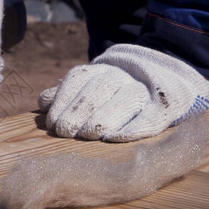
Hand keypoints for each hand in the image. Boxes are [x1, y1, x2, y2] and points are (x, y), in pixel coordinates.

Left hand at [40, 44, 208, 141]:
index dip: (63, 100)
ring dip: (102, 119)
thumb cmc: (110, 94)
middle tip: (65, 131)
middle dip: (78, 111)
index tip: (52, 123)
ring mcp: (144, 89)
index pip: (78, 79)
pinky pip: (151, 116)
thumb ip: (66, 95)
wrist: (160, 81)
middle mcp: (122, 75)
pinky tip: (114, 138)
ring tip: (87, 135)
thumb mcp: (87, 88)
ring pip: (124, 99)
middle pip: (99, 89)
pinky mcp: (165, 107)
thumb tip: (43, 103)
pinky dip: (133, 128)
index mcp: (99, 70)